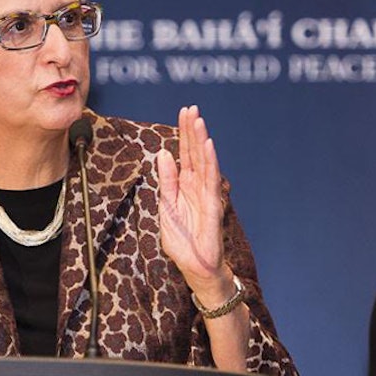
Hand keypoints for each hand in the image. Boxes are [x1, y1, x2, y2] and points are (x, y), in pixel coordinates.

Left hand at [156, 105, 232, 303]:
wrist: (196, 268)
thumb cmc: (182, 242)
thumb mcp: (166, 208)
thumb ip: (166, 182)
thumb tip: (163, 154)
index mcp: (185, 187)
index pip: (185, 155)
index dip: (184, 134)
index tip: (184, 112)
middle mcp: (198, 187)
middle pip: (195, 153)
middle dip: (192, 130)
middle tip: (191, 108)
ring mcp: (207, 195)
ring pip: (204, 162)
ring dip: (201, 140)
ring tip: (198, 120)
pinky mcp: (212, 206)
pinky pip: (211, 180)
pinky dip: (210, 162)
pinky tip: (208, 146)